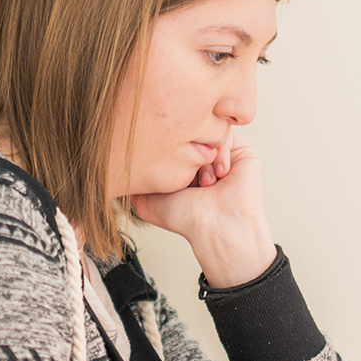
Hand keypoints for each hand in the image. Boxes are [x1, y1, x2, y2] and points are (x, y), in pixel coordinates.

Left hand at [131, 130, 276, 286]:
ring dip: (205, 156)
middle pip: (190, 136)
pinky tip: (221, 174)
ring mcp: (221, 156)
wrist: (216, 226)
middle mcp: (201, 162)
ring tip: (207, 182)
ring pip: (208, 133)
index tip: (167, 166)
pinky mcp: (242, 152)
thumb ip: (135, 182)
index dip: (167, 150)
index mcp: (183, 171)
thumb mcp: (148, 200)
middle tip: (190, 176)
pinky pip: (227, 134)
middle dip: (188, 153)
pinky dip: (221, 152)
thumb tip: (118, 167)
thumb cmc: (188, 218)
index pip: (171, 144)